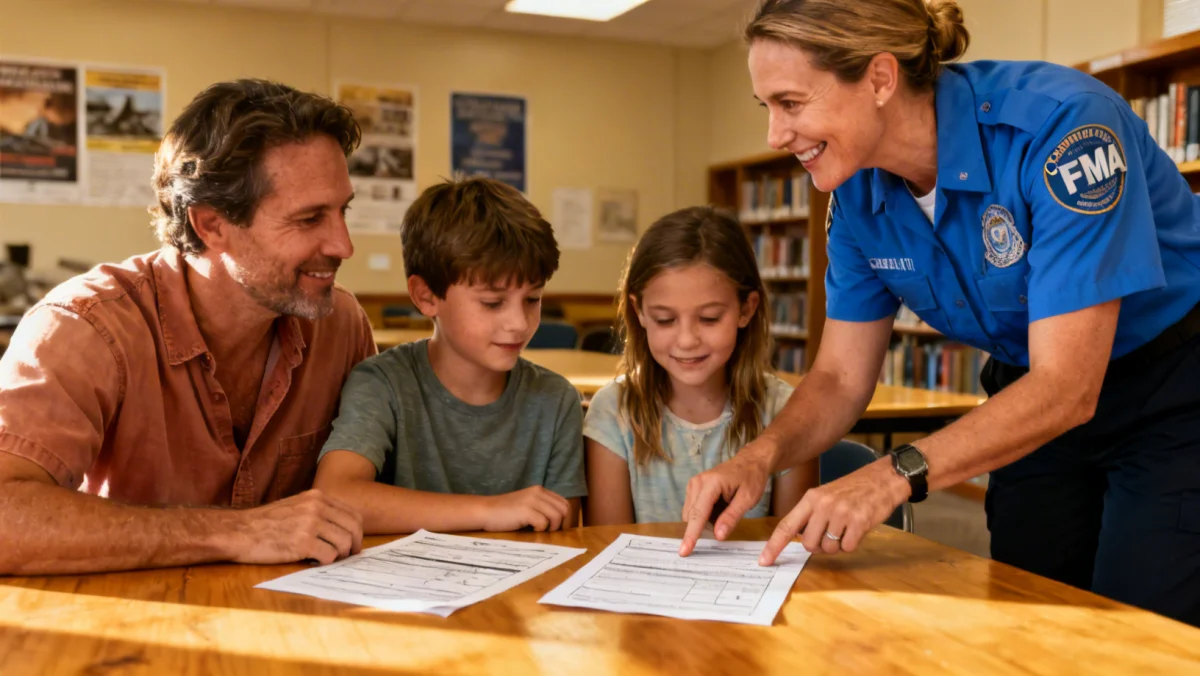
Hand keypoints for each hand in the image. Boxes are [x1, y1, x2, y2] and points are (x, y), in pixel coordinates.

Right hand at [228, 489, 363, 564]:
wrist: (239, 531)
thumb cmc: (266, 523)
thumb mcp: (296, 506)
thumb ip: (319, 512)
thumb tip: (343, 530)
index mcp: (317, 497)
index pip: (353, 515)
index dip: (357, 533)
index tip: (353, 544)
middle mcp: (316, 507)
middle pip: (353, 529)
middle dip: (354, 546)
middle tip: (348, 556)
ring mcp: (310, 524)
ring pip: (344, 543)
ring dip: (339, 555)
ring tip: (326, 558)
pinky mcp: (302, 543)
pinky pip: (329, 556)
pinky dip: (325, 562)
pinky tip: (313, 561)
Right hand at [481, 486, 570, 531]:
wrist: (485, 511)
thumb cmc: (505, 512)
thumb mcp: (527, 505)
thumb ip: (541, 508)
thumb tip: (560, 522)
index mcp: (540, 490)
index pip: (564, 502)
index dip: (567, 517)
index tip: (563, 529)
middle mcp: (538, 492)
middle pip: (564, 509)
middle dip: (563, 524)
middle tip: (553, 533)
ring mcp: (532, 500)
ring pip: (557, 516)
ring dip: (551, 527)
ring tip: (540, 531)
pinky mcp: (526, 510)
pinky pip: (544, 522)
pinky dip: (540, 529)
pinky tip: (531, 530)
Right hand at [679, 437, 776, 555]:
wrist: (750, 461)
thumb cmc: (751, 478)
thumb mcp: (748, 499)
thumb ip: (732, 517)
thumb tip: (718, 536)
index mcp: (711, 484)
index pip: (698, 514)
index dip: (691, 535)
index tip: (684, 551)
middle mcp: (697, 482)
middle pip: (692, 516)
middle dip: (704, 527)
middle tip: (728, 520)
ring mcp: (694, 484)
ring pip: (692, 515)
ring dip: (705, 521)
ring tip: (726, 509)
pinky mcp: (694, 488)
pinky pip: (694, 510)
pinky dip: (706, 515)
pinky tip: (720, 507)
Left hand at [759, 457, 908, 564]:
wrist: (883, 479)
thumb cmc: (854, 489)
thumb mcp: (826, 495)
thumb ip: (811, 514)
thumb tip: (798, 538)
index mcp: (811, 498)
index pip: (786, 525)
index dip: (774, 545)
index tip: (764, 560)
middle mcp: (823, 505)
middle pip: (808, 543)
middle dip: (818, 546)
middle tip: (831, 534)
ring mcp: (841, 513)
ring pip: (828, 548)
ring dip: (837, 545)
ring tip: (846, 528)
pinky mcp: (859, 522)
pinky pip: (847, 547)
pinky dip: (852, 544)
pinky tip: (858, 529)